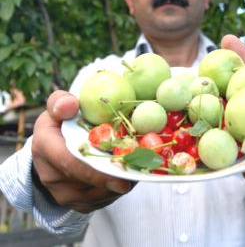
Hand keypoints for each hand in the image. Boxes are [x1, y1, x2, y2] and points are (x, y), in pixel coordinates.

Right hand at [32, 90, 134, 212]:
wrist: (52, 148)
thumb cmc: (60, 123)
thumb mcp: (57, 108)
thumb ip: (61, 102)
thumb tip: (71, 104)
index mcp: (45, 146)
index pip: (70, 163)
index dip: (95, 172)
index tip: (121, 178)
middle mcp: (50, 174)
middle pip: (87, 183)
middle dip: (114, 180)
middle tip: (137, 174)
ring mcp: (62, 193)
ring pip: (97, 195)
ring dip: (118, 185)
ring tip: (135, 169)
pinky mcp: (75, 203)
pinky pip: (100, 201)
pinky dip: (116, 191)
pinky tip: (127, 177)